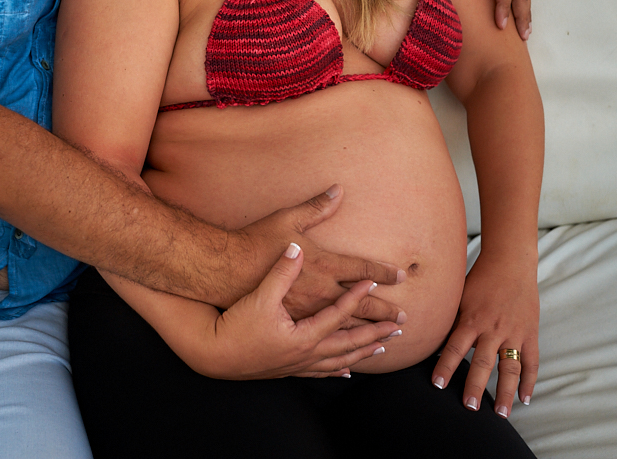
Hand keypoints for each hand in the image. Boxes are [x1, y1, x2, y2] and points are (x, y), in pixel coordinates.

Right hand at [195, 242, 402, 379]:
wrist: (214, 350)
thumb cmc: (236, 314)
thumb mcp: (261, 287)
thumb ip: (284, 266)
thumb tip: (298, 245)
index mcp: (305, 322)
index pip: (343, 304)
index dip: (363, 289)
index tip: (383, 279)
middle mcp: (308, 344)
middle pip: (352, 335)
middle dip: (378, 327)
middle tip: (402, 323)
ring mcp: (300, 359)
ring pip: (342, 355)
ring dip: (365, 349)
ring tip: (385, 346)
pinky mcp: (290, 368)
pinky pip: (322, 370)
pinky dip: (338, 368)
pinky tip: (347, 371)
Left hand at [431, 252, 539, 418]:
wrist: (511, 263)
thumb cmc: (479, 280)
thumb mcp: (459, 296)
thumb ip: (449, 319)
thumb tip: (429, 337)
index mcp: (471, 319)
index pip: (455, 347)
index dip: (446, 366)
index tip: (437, 385)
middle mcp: (493, 329)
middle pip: (483, 363)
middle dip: (475, 386)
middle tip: (469, 407)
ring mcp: (514, 333)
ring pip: (510, 368)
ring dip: (505, 392)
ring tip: (500, 413)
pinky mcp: (530, 334)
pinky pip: (532, 362)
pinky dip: (530, 381)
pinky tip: (525, 399)